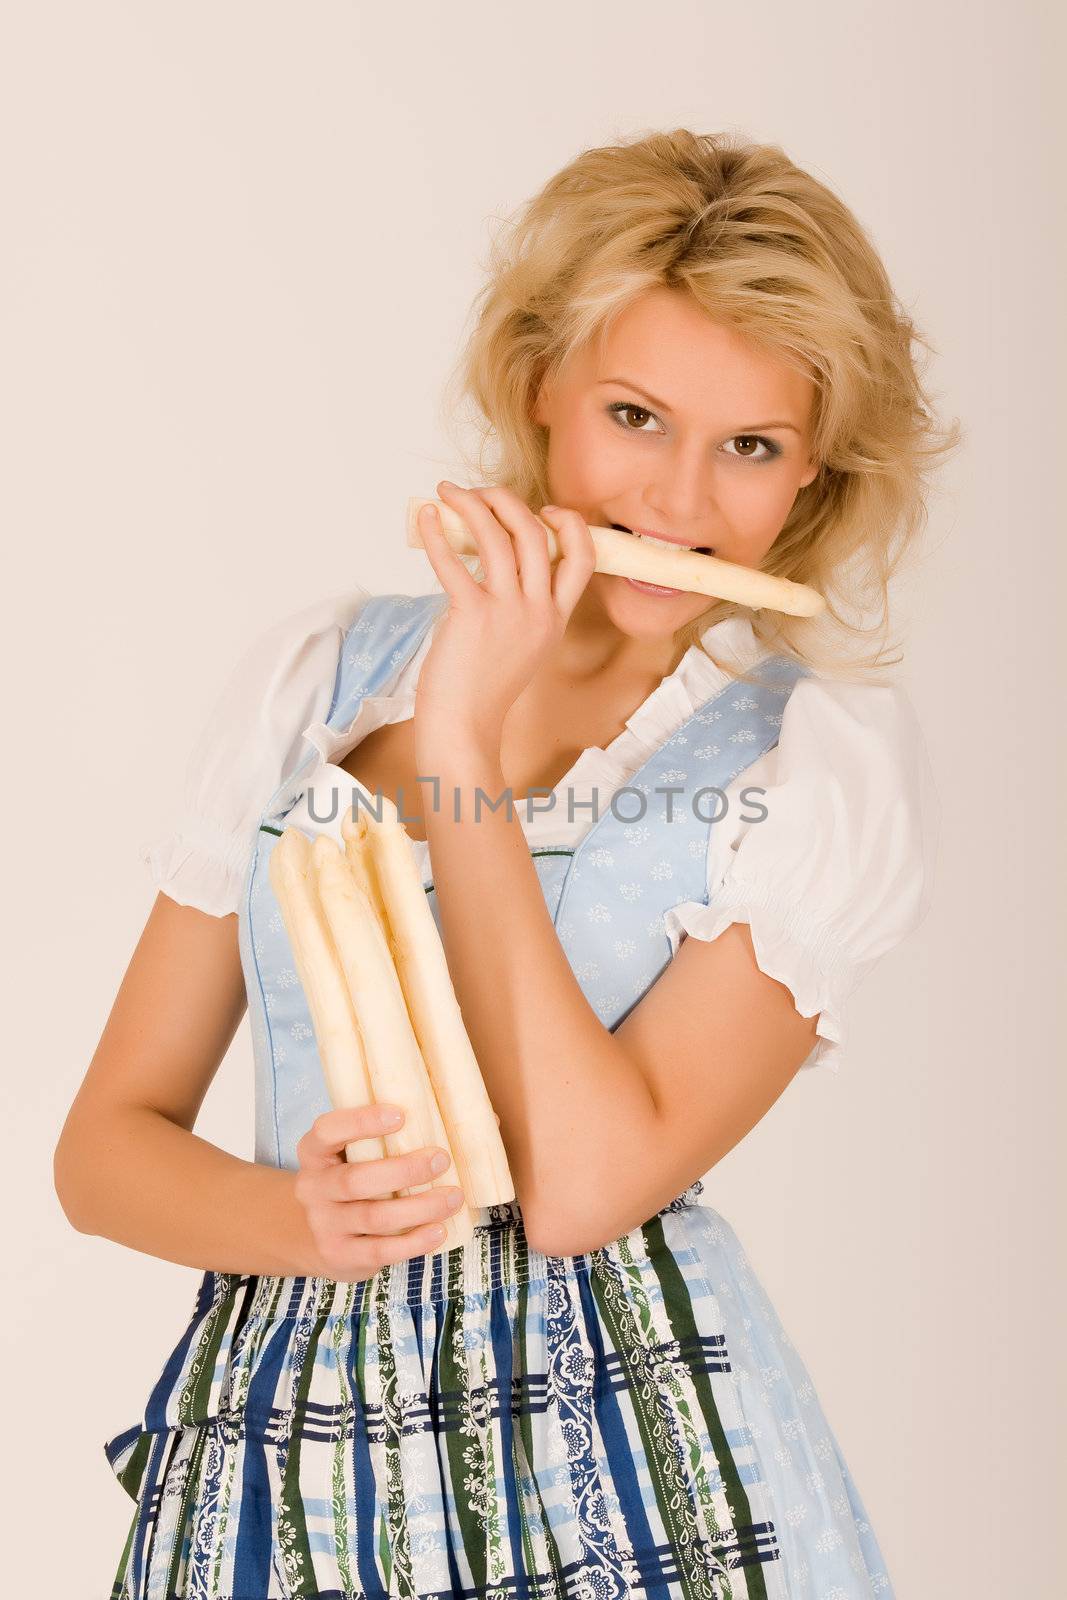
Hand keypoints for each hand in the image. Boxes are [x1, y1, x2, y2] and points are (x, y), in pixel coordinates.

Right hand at [293, 1105, 464, 1279]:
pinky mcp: (340, 1256)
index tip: (401, 1114)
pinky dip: (413, 1242)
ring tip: (454, 1197)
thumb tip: (487, 1119)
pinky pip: (380, 1251)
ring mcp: (324, 1225)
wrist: (315, 1236)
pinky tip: (439, 1231)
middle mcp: (313, 1187)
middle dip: (404, 1170)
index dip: (361, 1121)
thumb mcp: (359, 1152)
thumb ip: (404, 1133)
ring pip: (374, 1217)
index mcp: (315, 1151)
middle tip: (442, 1159)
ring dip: (420, 1207)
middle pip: (355, 1179)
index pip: (329, 1130)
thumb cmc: (355, 1178)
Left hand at [413, 481, 596, 750]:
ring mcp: (508, 613)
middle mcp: (538, 611)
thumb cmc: (482, 689)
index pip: (582, 558)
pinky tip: (424, 517)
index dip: (568, 524)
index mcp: (555, 618)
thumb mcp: (520, 646)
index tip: (544, 509)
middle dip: (506, 500)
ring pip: (498, 537)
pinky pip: (454, 561)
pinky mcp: (472, 616)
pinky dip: (436, 533)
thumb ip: (520, 606)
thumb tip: (487, 557)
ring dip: (471, 504)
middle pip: (535, 534)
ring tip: (448, 492)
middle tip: (479, 491)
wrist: (464, 727)